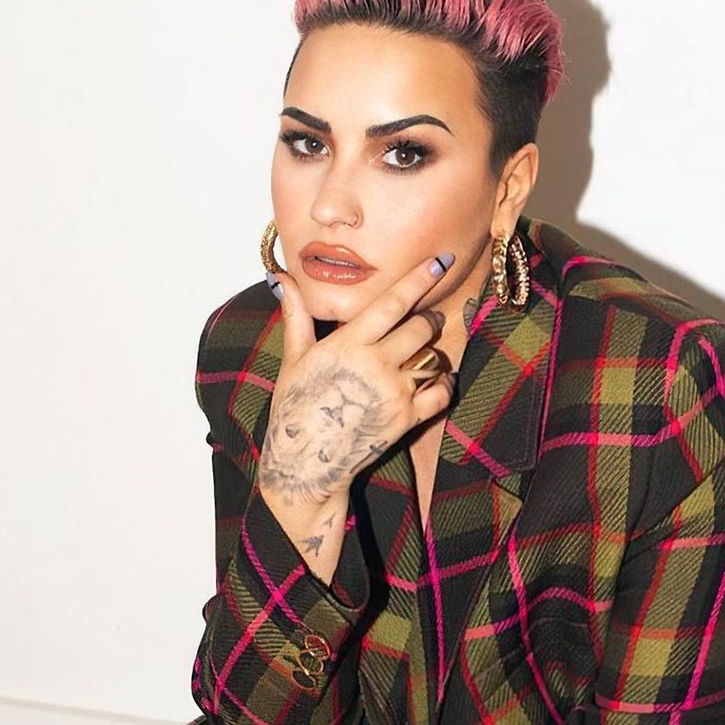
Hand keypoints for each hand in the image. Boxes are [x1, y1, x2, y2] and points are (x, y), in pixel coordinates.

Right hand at [259, 247, 457, 503]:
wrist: (305, 463)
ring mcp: (393, 393)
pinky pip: (441, 393)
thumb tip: (281, 278)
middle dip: (427, 319)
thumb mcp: (295, 358)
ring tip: (424, 350)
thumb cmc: (296, 408)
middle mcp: (374, 366)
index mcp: (347, 345)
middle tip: (426, 318)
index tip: (439, 261)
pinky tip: (435, 380)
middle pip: (420, 328)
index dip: (418, 280)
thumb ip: (296, 315)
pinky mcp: (406, 419)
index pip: (391, 304)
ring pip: (433, 358)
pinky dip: (444, 383)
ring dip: (433, 351)